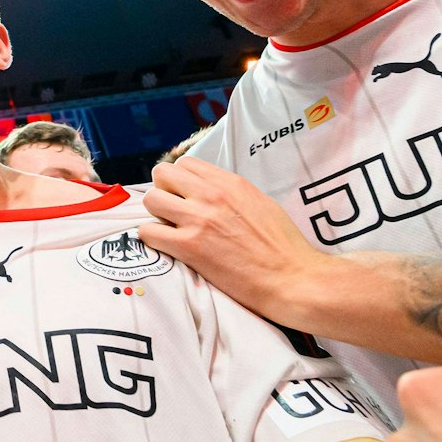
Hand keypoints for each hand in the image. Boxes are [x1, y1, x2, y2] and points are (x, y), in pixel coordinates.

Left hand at [140, 157, 329, 316]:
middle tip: (172, 211)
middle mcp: (211, 195)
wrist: (292, 278)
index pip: (185, 163)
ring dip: (156, 215)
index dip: (180, 180)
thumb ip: (231, 193)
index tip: (183, 195)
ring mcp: (198, 219)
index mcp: (230, 182)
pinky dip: (153, 239)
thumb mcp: (260, 203)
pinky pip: (149, 232)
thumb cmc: (283, 246)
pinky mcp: (189, 247)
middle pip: (162, 174)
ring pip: (151, 200)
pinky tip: (168, 247)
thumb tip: (211, 192)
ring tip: (169, 229)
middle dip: (163, 191)